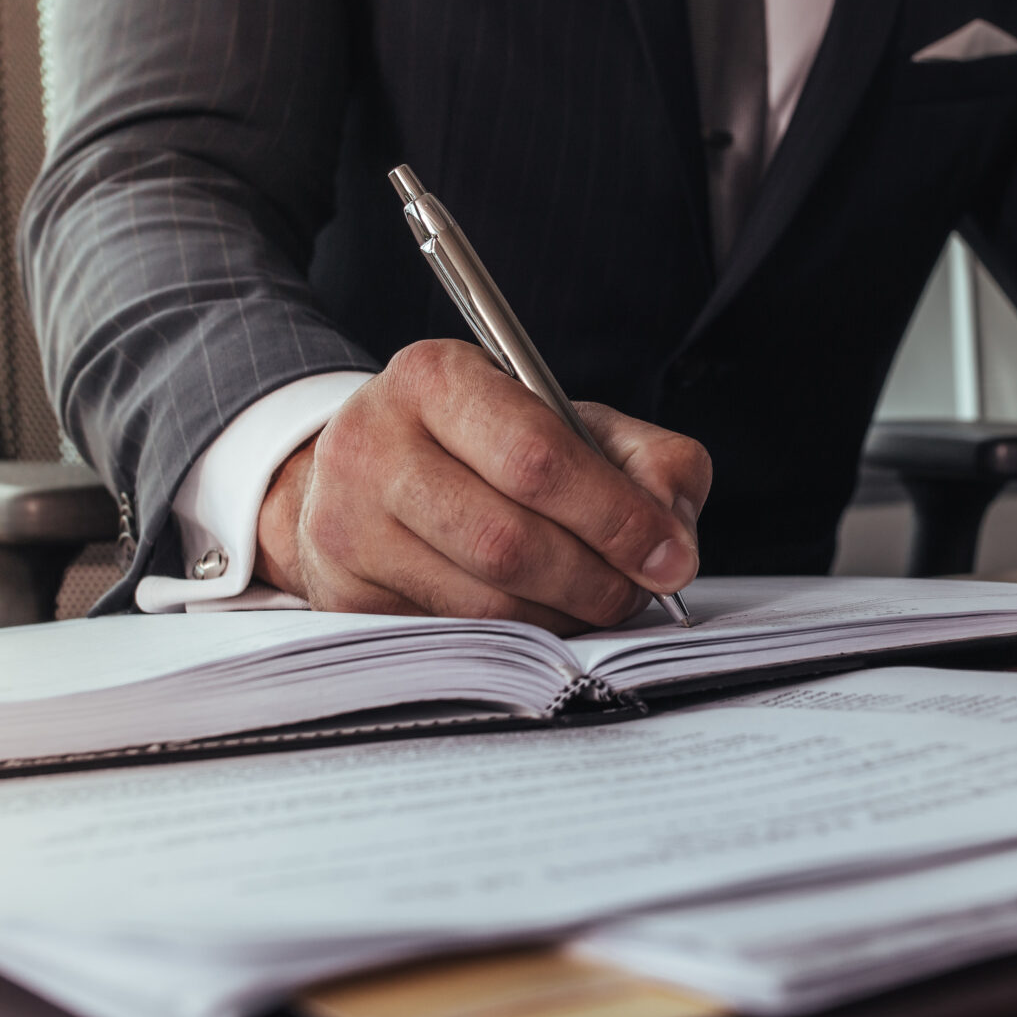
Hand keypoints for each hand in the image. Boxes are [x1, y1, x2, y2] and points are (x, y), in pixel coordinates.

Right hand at [254, 341, 712, 633]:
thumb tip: (672, 540)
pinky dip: (520, 638)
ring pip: (484, 605)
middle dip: (595, 579)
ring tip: (597, 601)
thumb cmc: (485, 442)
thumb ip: (644, 460)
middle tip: (638, 591)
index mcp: (434, 378)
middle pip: (508, 542)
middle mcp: (372, 445)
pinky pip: (456, 638)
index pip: (536, 457)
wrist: (369, 469)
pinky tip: (543, 615)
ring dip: (563, 617)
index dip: (615, 516)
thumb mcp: (567, 421)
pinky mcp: (343, 595)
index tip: (670, 556)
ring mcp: (346, 526)